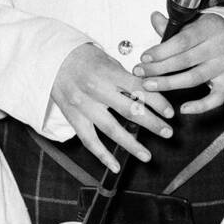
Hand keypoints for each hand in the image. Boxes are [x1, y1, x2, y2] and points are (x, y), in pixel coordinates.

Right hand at [50, 41, 174, 170]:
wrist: (52, 59)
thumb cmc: (84, 58)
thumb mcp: (109, 61)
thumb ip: (128, 78)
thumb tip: (151, 92)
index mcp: (108, 73)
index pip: (139, 89)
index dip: (157, 101)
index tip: (170, 112)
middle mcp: (96, 90)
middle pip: (129, 110)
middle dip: (152, 123)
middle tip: (168, 133)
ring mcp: (84, 106)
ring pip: (111, 129)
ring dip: (131, 144)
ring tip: (147, 155)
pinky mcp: (74, 118)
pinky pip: (89, 140)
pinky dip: (102, 155)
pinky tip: (115, 166)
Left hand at [133, 13, 223, 114]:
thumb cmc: (210, 31)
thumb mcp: (195, 22)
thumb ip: (174, 25)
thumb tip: (154, 17)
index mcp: (209, 28)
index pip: (182, 41)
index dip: (161, 51)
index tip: (144, 57)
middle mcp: (219, 47)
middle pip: (185, 61)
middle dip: (158, 68)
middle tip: (139, 73)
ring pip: (194, 78)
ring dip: (169, 84)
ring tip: (149, 85)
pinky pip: (216, 98)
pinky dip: (201, 106)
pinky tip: (183, 108)